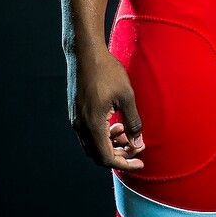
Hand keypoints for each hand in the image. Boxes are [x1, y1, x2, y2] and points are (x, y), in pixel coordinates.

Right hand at [67, 46, 144, 170]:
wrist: (85, 53)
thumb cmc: (107, 71)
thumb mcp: (126, 96)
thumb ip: (133, 122)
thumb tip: (138, 144)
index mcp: (92, 125)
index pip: (107, 158)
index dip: (125, 163)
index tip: (140, 162)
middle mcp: (80, 126)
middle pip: (98, 155)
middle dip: (119, 154)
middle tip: (136, 146)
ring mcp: (76, 119)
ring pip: (92, 145)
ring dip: (110, 144)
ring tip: (126, 131)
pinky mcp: (75, 112)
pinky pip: (88, 134)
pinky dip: (102, 135)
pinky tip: (115, 121)